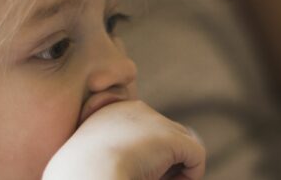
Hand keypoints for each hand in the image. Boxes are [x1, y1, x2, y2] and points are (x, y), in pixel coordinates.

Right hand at [42, 100, 204, 179]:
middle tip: (146, 177)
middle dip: (164, 159)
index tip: (127, 171)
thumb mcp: (98, 158)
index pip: (143, 129)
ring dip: (176, 167)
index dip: (143, 155)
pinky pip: (196, 156)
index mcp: (110, 111)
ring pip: (182, 143)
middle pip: (164, 134)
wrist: (86, 176)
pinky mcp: (171, 137)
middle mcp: (134, 108)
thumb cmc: (85, 175)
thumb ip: (124, 150)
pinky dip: (191, 175)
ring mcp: (154, 120)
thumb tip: (159, 160)